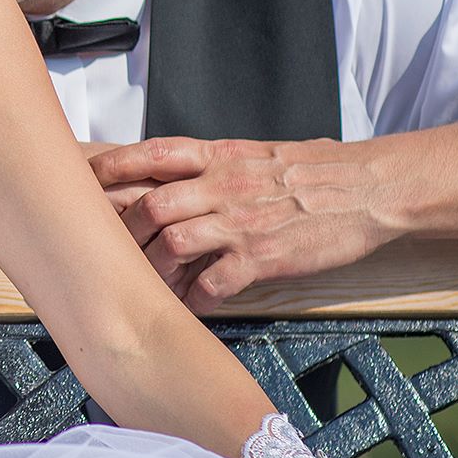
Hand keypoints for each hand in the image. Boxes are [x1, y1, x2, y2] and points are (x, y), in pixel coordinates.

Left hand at [87, 137, 395, 309]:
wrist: (372, 187)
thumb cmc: (316, 170)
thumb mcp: (257, 152)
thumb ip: (213, 164)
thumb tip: (170, 172)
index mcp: (220, 155)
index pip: (151, 154)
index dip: (112, 168)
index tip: (85, 180)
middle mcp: (224, 185)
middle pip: (151, 206)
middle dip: (123, 231)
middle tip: (111, 251)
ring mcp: (242, 222)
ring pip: (173, 244)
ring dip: (153, 268)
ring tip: (148, 284)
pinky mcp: (264, 257)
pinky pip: (213, 283)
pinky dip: (194, 298)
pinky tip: (191, 304)